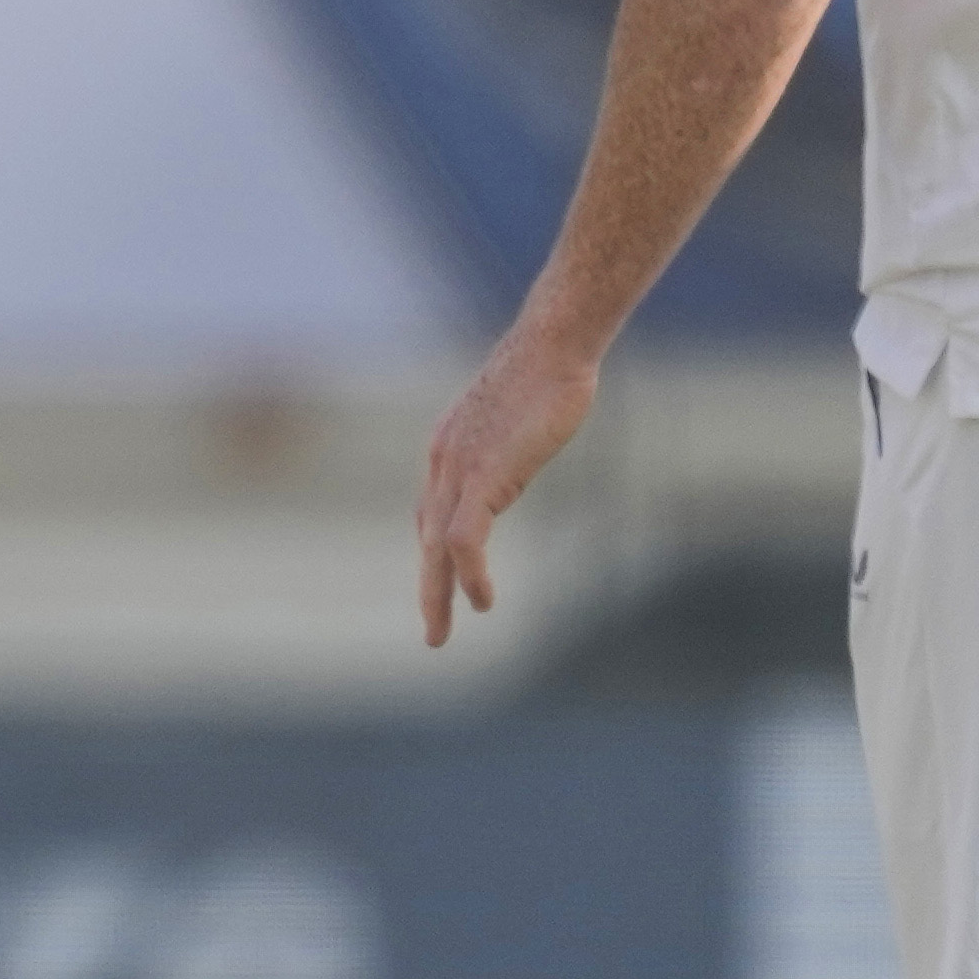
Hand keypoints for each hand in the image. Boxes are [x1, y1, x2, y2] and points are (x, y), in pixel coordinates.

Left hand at [413, 315, 602, 650]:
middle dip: (428, 588)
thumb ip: (506, 447)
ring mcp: (458, 469)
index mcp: (447, 448)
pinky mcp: (482, 477)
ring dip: (438, 595)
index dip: (435, 554)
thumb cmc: (546, 372)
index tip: (444, 583)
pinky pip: (463, 538)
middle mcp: (442, 461)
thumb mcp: (515, 418)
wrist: (553, 344)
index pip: (431, 513)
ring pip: (436, 547)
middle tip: (433, 634)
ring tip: (442, 632)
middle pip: (426, 537)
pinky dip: (469, 574)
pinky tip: (482, 602)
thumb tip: (517, 459)